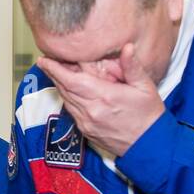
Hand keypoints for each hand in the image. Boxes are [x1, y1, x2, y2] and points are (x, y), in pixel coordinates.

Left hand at [38, 43, 164, 156]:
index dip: (55, 69)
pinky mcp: (86, 131)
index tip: (44, 60)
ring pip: (66, 100)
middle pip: (64, 89)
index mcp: (105, 97)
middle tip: (46, 61)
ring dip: (59, 86)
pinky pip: (72, 111)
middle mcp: (92, 111)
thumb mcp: (145, 87)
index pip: (72, 81)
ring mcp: (87, 123)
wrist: (148, 145)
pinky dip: (68, 98)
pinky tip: (69, 90)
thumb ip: (132, 66)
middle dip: (53, 74)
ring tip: (55, 72)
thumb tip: (127, 47)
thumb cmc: (149, 115)